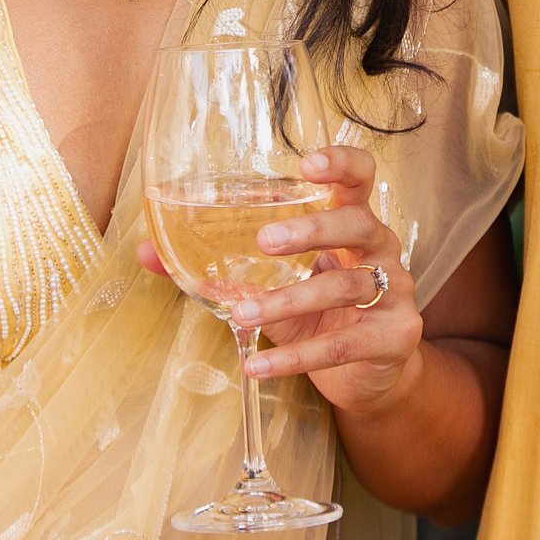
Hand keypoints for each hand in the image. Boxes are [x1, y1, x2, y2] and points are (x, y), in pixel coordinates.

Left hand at [136, 145, 423, 416]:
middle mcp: (380, 251)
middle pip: (359, 224)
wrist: (371, 375)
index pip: (360, 178)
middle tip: (264, 241)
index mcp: (353, 224)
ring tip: (244, 314)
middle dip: (313, 230)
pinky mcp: (395, 337)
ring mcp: (393, 293)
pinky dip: (295, 357)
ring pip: (346, 288)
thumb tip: (144, 253)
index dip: (342, 164)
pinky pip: (342, 345)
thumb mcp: (273, 286)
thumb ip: (220, 270)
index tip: (308, 164)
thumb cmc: (320, 315)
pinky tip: (257, 366)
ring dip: (290, 300)